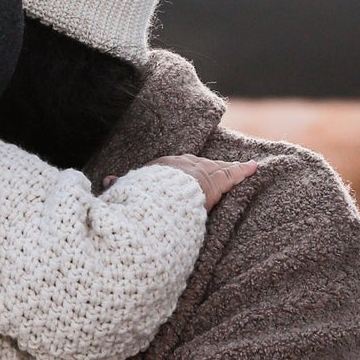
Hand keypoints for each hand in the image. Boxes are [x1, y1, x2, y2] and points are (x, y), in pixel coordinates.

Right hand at [109, 154, 258, 209]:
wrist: (166, 196)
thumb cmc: (149, 196)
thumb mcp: (131, 191)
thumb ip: (119, 186)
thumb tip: (106, 180)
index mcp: (163, 166)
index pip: (170, 167)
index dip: (173, 172)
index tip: (175, 178)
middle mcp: (183, 163)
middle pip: (194, 163)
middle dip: (199, 166)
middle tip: (205, 170)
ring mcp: (202, 170)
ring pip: (215, 167)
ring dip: (223, 168)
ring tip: (234, 167)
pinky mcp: (219, 181)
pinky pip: (233, 173)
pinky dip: (243, 170)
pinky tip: (253, 167)